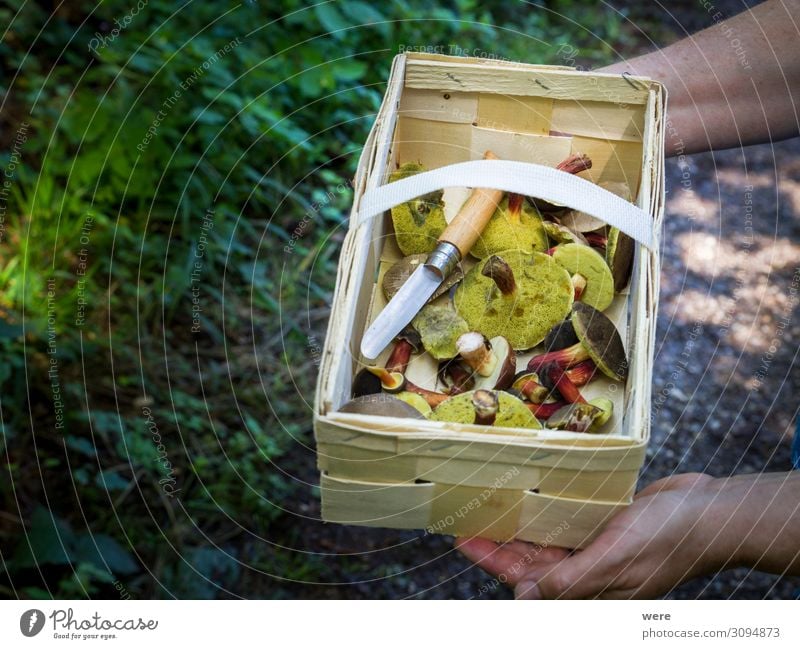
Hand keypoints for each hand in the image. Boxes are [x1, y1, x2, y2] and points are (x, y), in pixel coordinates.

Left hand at [456, 473, 724, 598]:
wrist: (712, 513)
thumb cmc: (669, 539)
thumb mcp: (615, 560)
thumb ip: (570, 580)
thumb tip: (524, 597)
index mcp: (588, 590)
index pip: (526, 579)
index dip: (492, 560)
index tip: (463, 539)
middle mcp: (587, 571)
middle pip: (529, 560)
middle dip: (497, 543)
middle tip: (465, 517)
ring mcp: (595, 547)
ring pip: (544, 541)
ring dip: (517, 526)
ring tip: (488, 504)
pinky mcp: (603, 526)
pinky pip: (565, 521)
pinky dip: (544, 511)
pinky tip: (526, 495)